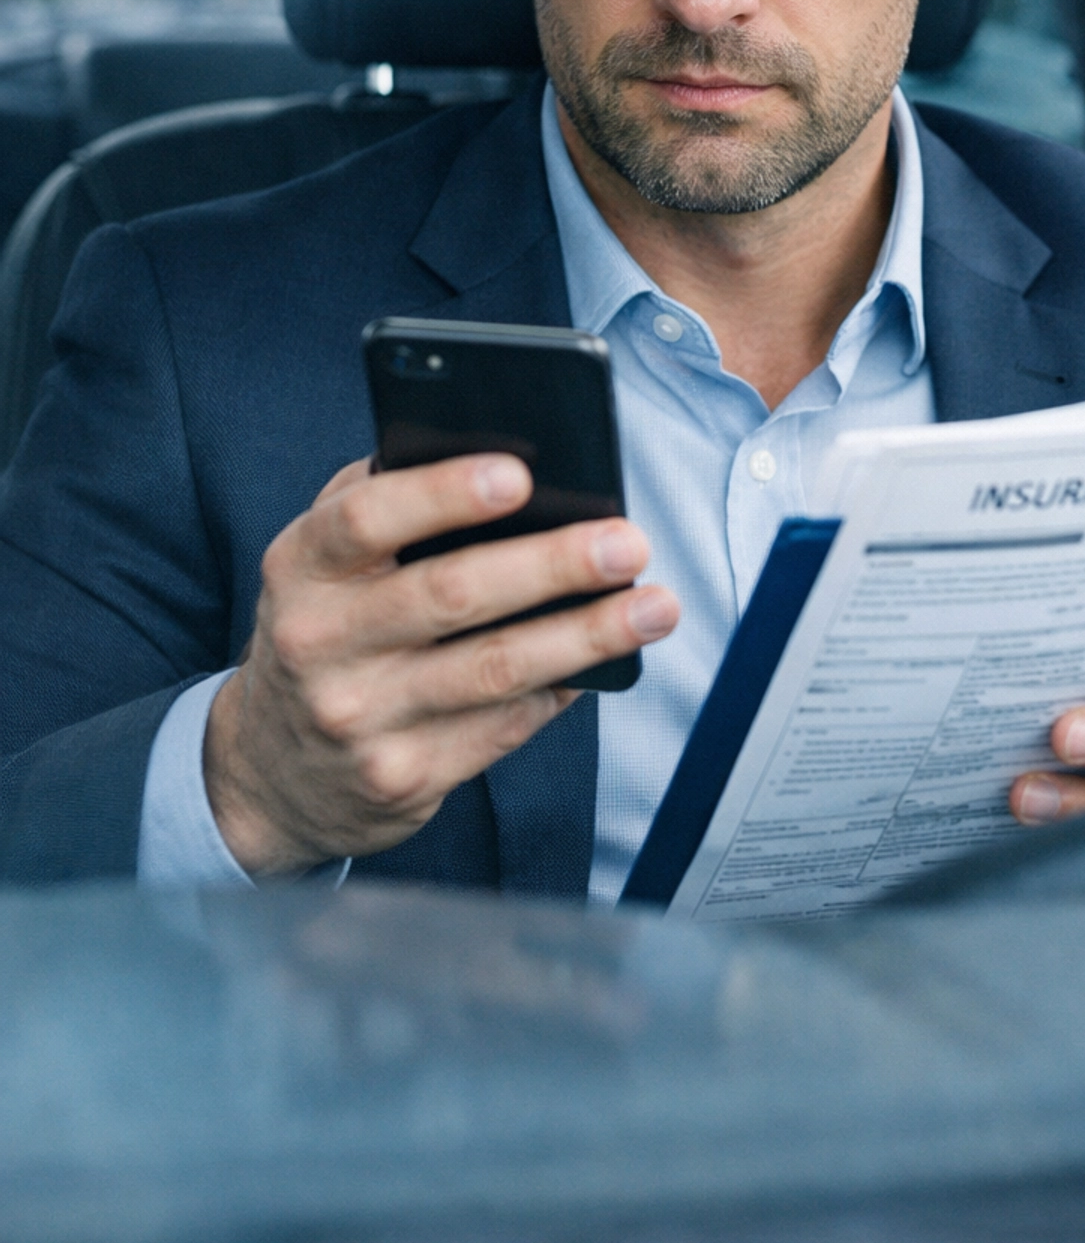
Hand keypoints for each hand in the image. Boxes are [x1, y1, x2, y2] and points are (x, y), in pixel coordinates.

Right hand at [205, 454, 677, 877]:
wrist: (271, 772)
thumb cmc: (330, 628)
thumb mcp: (325, 561)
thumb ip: (387, 500)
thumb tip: (508, 463)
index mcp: (301, 567)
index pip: (366, 519)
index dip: (443, 494)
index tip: (520, 475)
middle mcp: (320, 644)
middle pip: (450, 594)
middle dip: (552, 564)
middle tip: (627, 542)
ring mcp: (359, 719)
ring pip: (494, 670)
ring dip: (587, 635)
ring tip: (656, 606)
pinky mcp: (401, 779)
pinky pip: (503, 727)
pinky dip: (561, 690)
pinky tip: (608, 663)